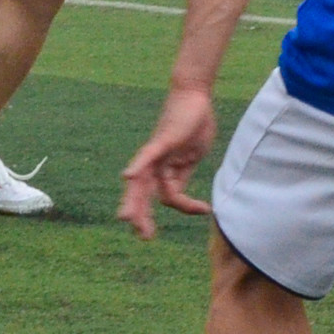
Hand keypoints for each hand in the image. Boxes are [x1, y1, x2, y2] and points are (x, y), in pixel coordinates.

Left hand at [119, 85, 219, 237]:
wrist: (195, 96)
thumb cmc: (194, 124)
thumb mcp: (191, 157)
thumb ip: (182, 176)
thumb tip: (179, 197)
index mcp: (165, 170)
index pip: (169, 197)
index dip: (186, 207)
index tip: (206, 210)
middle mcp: (155, 164)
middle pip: (143, 194)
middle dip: (142, 217)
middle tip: (144, 237)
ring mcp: (155, 152)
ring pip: (139, 181)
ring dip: (133, 200)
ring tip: (127, 219)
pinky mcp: (160, 140)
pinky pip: (146, 156)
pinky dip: (137, 166)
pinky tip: (127, 177)